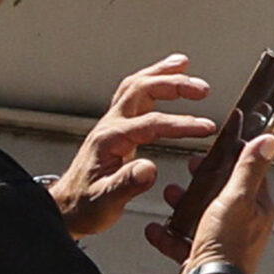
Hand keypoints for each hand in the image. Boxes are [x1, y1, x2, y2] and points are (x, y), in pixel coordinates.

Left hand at [52, 58, 215, 236]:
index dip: (180, 123)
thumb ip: (126, 185)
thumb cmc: (85, 206)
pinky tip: (166, 79)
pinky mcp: (119, 128)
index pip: (151, 124)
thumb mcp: (105, 203)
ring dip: (161, 74)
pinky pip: (135, 95)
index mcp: (110, 140)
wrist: (67, 208)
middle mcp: (110, 126)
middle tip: (201, 89)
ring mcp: (113, 124)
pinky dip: (153, 81)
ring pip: (136, 86)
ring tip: (184, 65)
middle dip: (173, 85)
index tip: (205, 127)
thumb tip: (149, 169)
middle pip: (141, 90)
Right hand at [180, 132, 273, 273]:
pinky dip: (168, 236)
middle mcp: (245, 225)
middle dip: (203, 181)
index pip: (250, 175)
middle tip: (191, 169)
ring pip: (201, 216)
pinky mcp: (205, 257)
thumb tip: (270, 141)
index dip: (233, 158)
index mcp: (258, 209)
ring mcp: (224, 242)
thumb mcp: (237, 197)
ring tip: (170, 195)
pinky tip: (156, 230)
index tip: (217, 149)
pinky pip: (183, 242)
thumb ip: (250, 169)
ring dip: (182, 205)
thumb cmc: (227, 245)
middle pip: (222, 194)